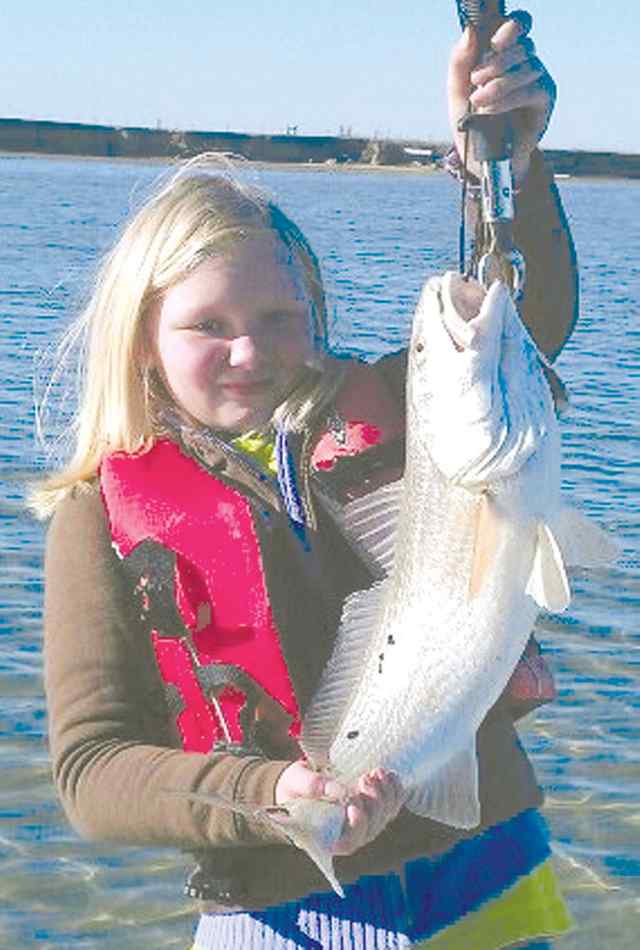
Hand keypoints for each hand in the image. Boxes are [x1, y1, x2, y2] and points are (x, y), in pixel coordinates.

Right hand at [275, 761, 405, 855]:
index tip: (354, 803)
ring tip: (377, 772)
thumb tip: (338, 790)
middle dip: (374, 802)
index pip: (349, 842)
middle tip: (365, 778)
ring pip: (385, 816)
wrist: (299, 783)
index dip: (357, 826)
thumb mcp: (296, 784)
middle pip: (372, 827)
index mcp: (327, 837)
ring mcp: (364, 823)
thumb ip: (313, 786)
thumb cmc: (292, 789)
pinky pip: (391, 805)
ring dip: (386, 794)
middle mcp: (349, 834)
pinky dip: (394, 790)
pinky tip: (390, 775)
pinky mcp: (372, 808)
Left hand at [448, 12, 555, 183]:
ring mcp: (538, 80)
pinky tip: (490, 109)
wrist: (483, 160)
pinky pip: (531, 91)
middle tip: (475, 80)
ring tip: (479, 101)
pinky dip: (507, 99)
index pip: (518, 25)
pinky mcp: (545, 101)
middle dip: (496, 61)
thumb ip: (460, 62)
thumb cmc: (472, 123)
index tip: (493, 43)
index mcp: (505, 54)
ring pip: (527, 68)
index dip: (510, 27)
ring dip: (499, 84)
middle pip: (522, 45)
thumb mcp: (458, 92)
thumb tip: (470, 31)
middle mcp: (525, 63)